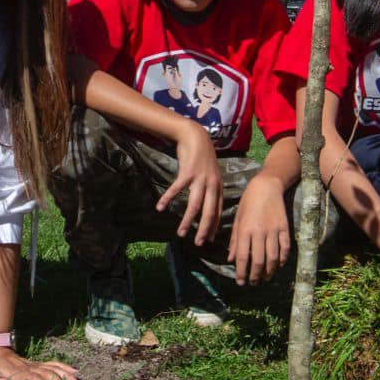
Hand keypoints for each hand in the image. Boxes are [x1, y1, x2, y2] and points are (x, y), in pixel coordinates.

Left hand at [0, 347, 79, 379]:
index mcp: (17, 372)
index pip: (31, 376)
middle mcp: (29, 368)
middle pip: (46, 373)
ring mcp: (35, 366)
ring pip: (52, 368)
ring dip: (64, 374)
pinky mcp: (37, 365)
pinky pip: (53, 365)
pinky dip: (63, 368)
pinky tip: (73, 371)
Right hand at [160, 121, 222, 245]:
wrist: (196, 136)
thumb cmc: (203, 157)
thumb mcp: (212, 174)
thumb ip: (212, 188)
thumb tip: (209, 204)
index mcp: (218, 187)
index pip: (219, 211)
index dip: (215, 226)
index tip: (210, 239)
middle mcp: (212, 185)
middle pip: (209, 212)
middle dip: (204, 230)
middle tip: (199, 244)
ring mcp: (200, 179)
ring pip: (194, 206)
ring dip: (187, 221)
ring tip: (181, 233)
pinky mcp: (187, 173)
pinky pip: (176, 190)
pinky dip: (168, 199)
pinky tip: (160, 208)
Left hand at [229, 175, 290, 285]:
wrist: (267, 186)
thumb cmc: (248, 202)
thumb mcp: (237, 219)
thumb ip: (235, 240)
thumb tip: (231, 259)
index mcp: (245, 230)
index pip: (243, 257)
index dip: (242, 272)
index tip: (240, 282)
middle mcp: (260, 232)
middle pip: (259, 261)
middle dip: (255, 275)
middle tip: (253, 283)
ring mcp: (274, 230)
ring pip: (273, 257)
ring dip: (269, 271)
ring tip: (265, 278)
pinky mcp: (285, 228)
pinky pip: (285, 248)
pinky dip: (282, 259)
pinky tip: (278, 265)